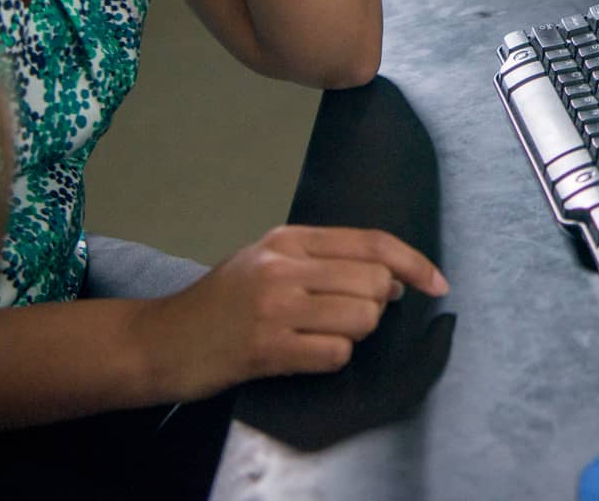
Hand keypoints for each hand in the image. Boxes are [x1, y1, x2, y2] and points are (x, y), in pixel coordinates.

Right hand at [134, 225, 448, 402]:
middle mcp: (284, 266)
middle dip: (374, 307)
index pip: (372, 242)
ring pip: (361, 319)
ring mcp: (274, 307)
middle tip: (344, 317)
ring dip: (353, 335)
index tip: (438, 283)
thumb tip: (392, 278)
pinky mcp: (266, 348)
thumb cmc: (221, 303)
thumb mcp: (268, 261)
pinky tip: (303, 355)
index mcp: (289, 239)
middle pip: (374, 283)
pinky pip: (334, 354)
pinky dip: (331, 358)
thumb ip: (326, 261)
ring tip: (317, 336)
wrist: (160, 341)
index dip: (415, 263)